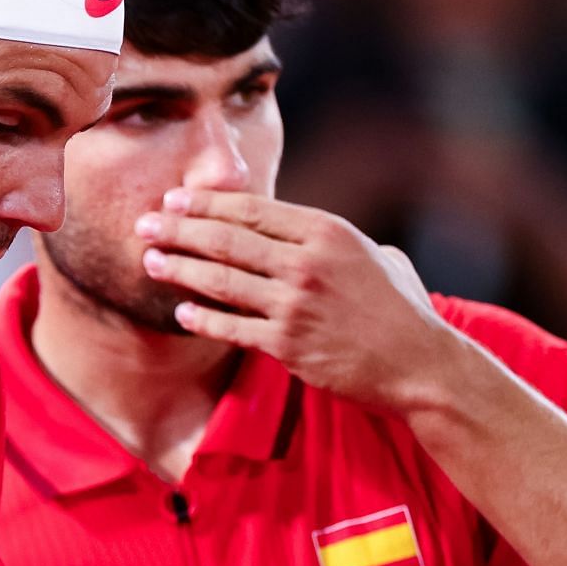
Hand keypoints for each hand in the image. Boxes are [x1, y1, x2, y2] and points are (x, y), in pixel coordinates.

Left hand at [136, 188, 466, 413]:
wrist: (421, 366)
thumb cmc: (402, 312)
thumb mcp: (378, 257)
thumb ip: (337, 242)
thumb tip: (308, 232)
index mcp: (327, 232)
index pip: (252, 210)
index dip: (207, 205)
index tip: (174, 200)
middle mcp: (307, 263)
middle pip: (227, 240)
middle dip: (179, 229)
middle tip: (144, 224)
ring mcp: (296, 304)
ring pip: (222, 280)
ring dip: (180, 269)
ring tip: (150, 261)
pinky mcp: (288, 345)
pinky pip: (233, 327)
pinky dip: (203, 318)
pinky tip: (181, 312)